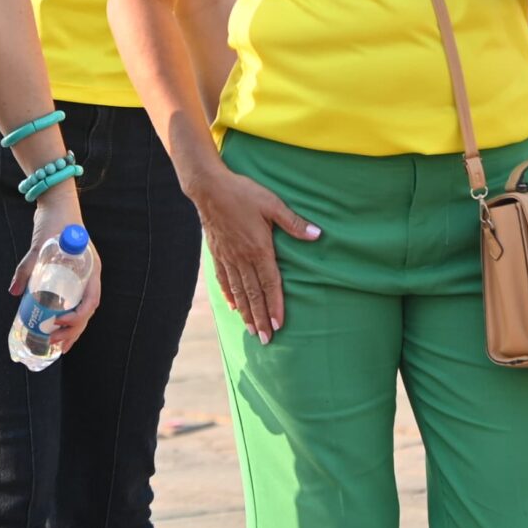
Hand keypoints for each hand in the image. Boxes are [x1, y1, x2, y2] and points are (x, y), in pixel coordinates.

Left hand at [10, 193, 101, 354]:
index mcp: (90, 268)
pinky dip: (66, 319)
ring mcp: (82, 277)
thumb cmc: (54, 221)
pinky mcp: (72, 278)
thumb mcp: (40, 244)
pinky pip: (73, 302)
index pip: (91, 300)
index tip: (59, 323)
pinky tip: (56, 331)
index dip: (77, 317)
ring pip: (81, 311)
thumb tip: (14, 292)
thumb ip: (27, 267)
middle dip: (73, 331)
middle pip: (87, 311)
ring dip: (72, 330)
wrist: (57, 204)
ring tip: (58, 347)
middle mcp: (89, 276)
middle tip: (55, 342)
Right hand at [188, 163, 319, 344]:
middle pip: (253, 294)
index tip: (278, 325)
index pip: (270, 284)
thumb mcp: (272, 204)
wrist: (209, 188)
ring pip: (239, 291)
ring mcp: (228, 258)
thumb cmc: (243, 193)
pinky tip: (232, 307)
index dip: (275, 305)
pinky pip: (223, 280)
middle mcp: (242, 258)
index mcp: (258, 248)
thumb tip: (317, 234)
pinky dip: (229, 296)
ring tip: (252, 330)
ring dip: (246, 313)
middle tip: (266, 340)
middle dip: (260, 318)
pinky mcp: (217, 253)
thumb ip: (293, 223)